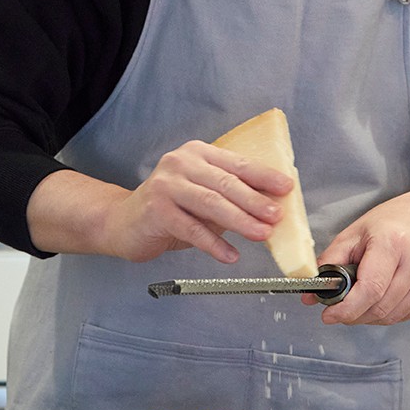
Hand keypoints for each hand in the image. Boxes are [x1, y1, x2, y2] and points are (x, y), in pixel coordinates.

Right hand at [26, 142, 293, 263]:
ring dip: (240, 220)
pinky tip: (230, 256)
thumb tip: (271, 208)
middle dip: (255, 201)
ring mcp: (166, 185)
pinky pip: (191, 229)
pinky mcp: (156, 210)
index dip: (263, 176)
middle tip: (277, 216)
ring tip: (261, 235)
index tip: (286, 188)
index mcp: (197, 153)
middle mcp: (180, 163)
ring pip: (210, 203)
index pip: (236, 163)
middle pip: (226, 183)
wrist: (122, 222)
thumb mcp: (202, 194)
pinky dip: (213, 244)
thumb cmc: (170, 209)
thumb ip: (229, 196)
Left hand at [306, 185, 409, 325]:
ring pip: (392, 316)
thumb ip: (330, 262)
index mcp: (393, 242)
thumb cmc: (397, 220)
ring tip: (362, 299)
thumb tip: (311, 293)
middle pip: (380, 307)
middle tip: (341, 307)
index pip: (369, 289)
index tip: (330, 315)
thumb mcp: (356, 232)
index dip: (346, 309)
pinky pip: (406, 315)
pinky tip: (383, 296)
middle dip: (354, 314)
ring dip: (370, 315)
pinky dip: (388, 312)